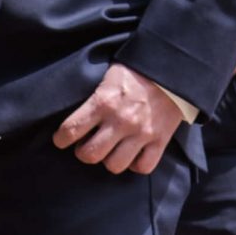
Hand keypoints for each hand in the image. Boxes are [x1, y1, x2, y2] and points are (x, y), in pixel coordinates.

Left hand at [53, 62, 185, 173]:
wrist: (174, 67)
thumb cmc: (136, 71)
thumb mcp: (108, 77)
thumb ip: (94, 99)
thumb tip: (77, 118)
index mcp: (103, 102)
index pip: (71, 130)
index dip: (61, 139)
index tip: (62, 139)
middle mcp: (121, 120)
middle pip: (90, 155)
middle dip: (84, 152)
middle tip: (87, 144)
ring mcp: (141, 132)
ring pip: (115, 165)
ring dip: (109, 160)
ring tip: (111, 150)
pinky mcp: (160, 140)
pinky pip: (143, 167)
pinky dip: (136, 164)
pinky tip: (133, 154)